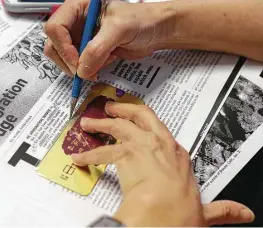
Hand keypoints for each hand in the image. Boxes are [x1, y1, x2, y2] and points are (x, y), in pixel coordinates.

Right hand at [44, 0, 175, 79]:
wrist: (155, 32)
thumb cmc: (141, 20)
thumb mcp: (119, 29)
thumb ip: (98, 49)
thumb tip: (81, 70)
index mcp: (78, 7)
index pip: (55, 26)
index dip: (63, 46)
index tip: (76, 61)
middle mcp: (76, 22)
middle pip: (54, 44)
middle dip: (68, 60)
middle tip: (83, 72)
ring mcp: (80, 38)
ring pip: (63, 58)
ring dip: (79, 67)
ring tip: (99, 64)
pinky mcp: (87, 51)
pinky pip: (78, 65)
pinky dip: (88, 70)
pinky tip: (106, 62)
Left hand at [71, 102, 254, 225]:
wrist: (166, 212)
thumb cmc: (181, 211)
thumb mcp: (205, 211)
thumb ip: (222, 210)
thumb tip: (243, 214)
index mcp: (178, 154)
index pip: (162, 132)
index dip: (148, 127)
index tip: (139, 125)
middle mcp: (161, 144)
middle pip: (141, 115)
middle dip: (125, 109)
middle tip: (111, 106)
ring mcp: (142, 145)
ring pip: (118, 126)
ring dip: (101, 124)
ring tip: (88, 124)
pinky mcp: (125, 152)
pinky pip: (102, 151)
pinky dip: (89, 154)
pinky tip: (80, 158)